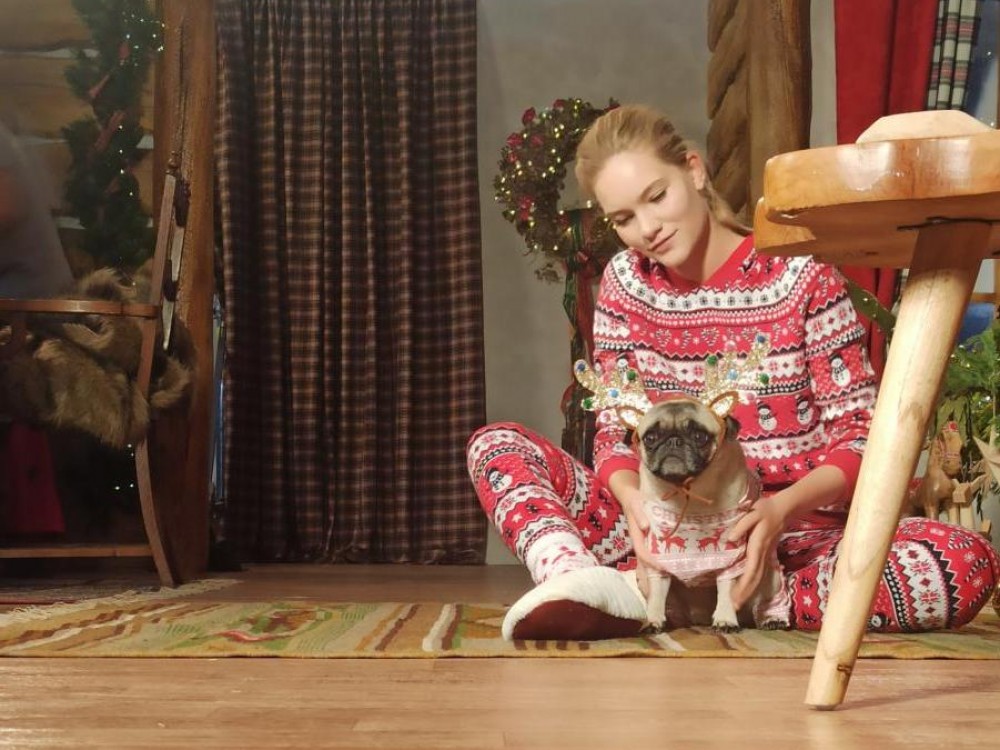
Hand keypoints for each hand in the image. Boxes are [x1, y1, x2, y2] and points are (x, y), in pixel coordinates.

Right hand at [619, 485, 662, 598]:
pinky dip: (652, 572)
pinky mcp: (645, 544)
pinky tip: (659, 580)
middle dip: (646, 582)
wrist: (629, 496)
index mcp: (636, 536)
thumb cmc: (635, 500)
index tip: (664, 569)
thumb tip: (645, 527)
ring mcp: (641, 546)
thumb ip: (640, 514)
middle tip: (653, 600)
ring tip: (654, 598)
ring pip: (643, 567)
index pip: (643, 553)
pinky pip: (647, 562)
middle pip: (641, 567)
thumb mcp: (636, 503)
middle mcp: (638, 544)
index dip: (652, 562)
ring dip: (648, 581)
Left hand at [726, 495, 787, 609]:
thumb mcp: (752, 513)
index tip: (736, 597)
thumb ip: (741, 526)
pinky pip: (759, 571)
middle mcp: (763, 554)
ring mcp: (766, 555)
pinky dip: (752, 582)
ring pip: (758, 577)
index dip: (743, 585)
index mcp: (758, 546)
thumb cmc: (765, 509)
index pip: (751, 570)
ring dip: (749, 590)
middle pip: (755, 578)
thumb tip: (730, 539)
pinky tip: (746, 588)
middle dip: (745, 593)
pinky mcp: (766, 553)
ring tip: (738, 602)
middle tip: (734, 607)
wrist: (784, 509)